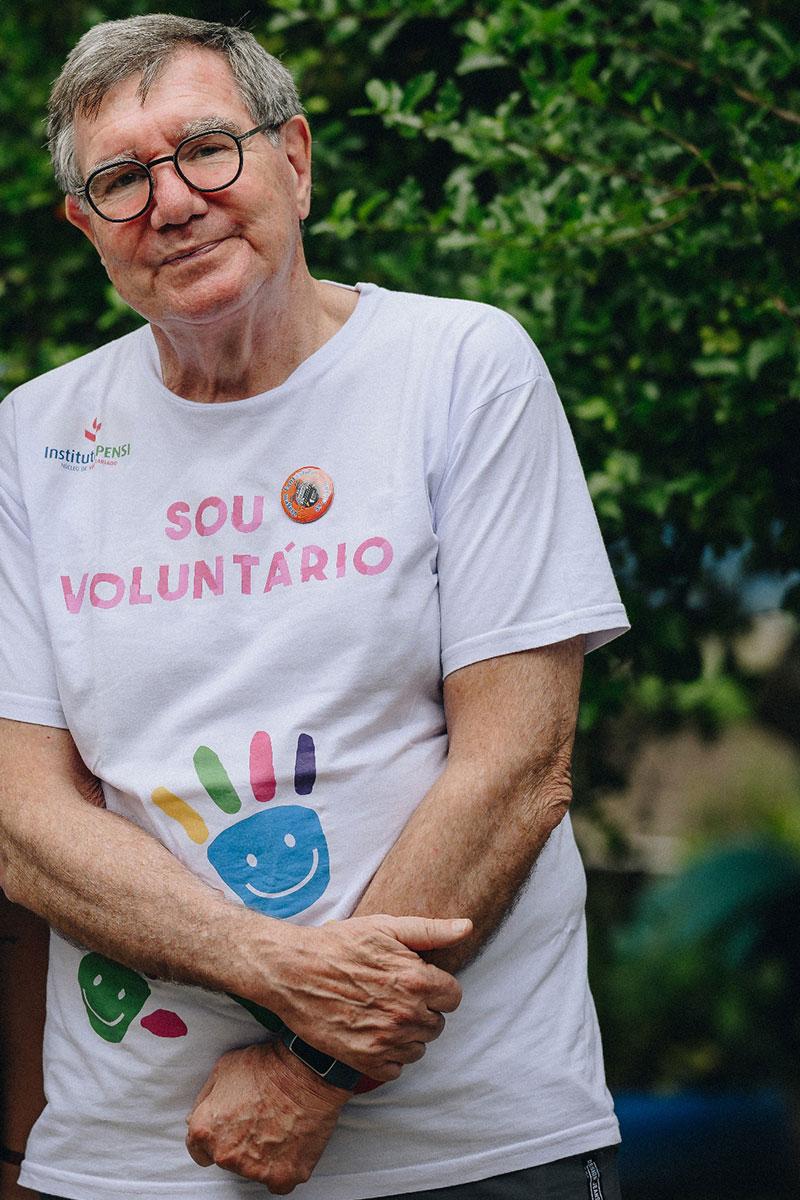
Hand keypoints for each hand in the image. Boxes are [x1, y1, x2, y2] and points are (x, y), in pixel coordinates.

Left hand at [186, 1040, 347, 1192]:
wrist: (306, 1071)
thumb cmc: (268, 1066)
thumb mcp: (223, 1068)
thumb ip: (205, 1100)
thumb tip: (197, 1116)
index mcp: (206, 1130)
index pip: (198, 1150)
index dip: (215, 1136)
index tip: (229, 1129)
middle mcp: (226, 1154)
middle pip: (227, 1159)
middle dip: (239, 1143)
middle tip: (259, 1118)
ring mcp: (254, 1169)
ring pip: (253, 1170)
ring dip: (262, 1154)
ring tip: (278, 1125)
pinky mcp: (282, 1176)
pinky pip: (278, 1180)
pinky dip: (284, 1166)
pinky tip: (290, 1143)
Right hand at [270, 914, 470, 1080]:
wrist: (293, 971)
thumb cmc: (339, 944)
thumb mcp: (385, 928)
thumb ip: (430, 931)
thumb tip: (466, 927)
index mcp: (416, 980)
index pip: (454, 997)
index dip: (436, 988)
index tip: (417, 981)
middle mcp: (406, 1013)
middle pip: (437, 1024)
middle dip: (422, 1010)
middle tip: (394, 995)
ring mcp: (386, 1040)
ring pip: (419, 1047)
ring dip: (406, 1034)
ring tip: (380, 1012)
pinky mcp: (365, 1059)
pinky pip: (396, 1068)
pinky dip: (387, 1055)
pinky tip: (370, 1033)